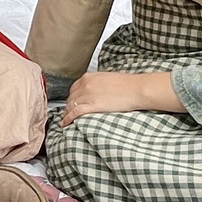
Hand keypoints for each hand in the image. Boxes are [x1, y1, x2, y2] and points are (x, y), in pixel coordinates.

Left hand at [62, 70, 177, 125]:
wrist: (136, 89)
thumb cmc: (127, 85)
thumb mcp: (107, 79)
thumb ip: (97, 84)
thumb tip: (93, 92)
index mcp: (89, 77)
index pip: (73, 89)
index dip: (72, 98)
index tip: (72, 104)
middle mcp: (85, 85)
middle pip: (70, 98)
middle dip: (69, 107)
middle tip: (69, 114)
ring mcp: (87, 95)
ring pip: (70, 106)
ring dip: (67, 114)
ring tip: (66, 121)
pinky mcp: (91, 105)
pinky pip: (74, 113)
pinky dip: (68, 118)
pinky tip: (66, 123)